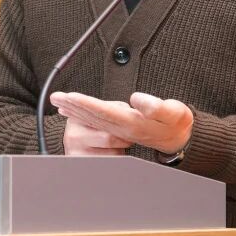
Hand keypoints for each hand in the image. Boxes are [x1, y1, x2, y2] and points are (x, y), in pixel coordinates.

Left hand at [50, 91, 192, 155]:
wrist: (180, 139)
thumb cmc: (177, 123)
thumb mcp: (173, 112)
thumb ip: (156, 107)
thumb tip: (136, 100)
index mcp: (132, 123)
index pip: (104, 112)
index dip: (86, 104)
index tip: (70, 96)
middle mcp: (122, 128)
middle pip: (92, 116)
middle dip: (73, 106)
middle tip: (55, 96)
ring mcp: (120, 130)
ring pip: (91, 119)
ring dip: (74, 110)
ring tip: (58, 101)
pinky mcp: (120, 128)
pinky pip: (96, 121)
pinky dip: (82, 115)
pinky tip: (73, 111)